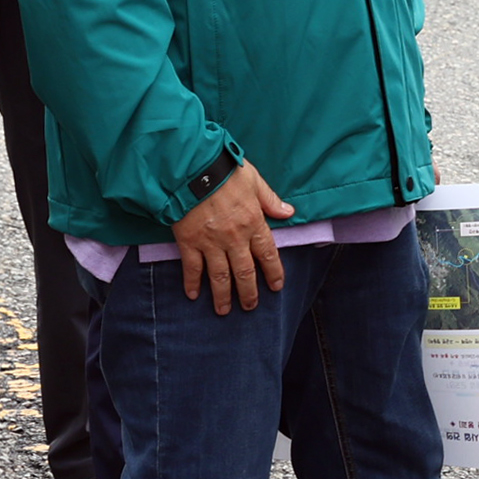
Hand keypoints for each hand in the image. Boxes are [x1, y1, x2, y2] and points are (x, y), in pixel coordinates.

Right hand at [170, 161, 295, 314]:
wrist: (192, 167)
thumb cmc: (224, 170)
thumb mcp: (254, 180)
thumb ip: (270, 199)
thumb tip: (288, 212)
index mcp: (253, 222)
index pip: (268, 254)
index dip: (274, 273)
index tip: (276, 287)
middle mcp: (234, 238)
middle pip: (244, 272)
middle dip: (248, 293)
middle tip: (250, 307)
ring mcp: (211, 242)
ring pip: (219, 276)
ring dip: (222, 296)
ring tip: (224, 310)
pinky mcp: (189, 242)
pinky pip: (192, 267)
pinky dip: (192, 283)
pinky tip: (193, 295)